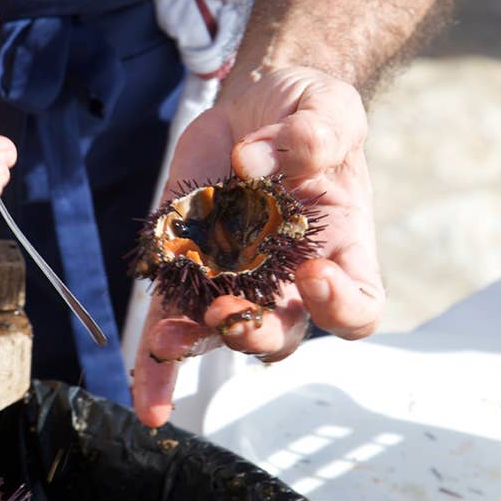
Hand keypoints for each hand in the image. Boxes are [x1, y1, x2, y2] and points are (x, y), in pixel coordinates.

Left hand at [132, 66, 384, 426]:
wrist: (260, 107)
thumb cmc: (308, 112)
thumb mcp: (328, 108)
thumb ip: (317, 131)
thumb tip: (261, 162)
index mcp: (339, 250)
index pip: (358, 306)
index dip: (340, 306)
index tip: (314, 275)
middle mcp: (288, 278)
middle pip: (283, 332)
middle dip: (256, 332)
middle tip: (231, 313)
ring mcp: (234, 276)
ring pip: (220, 333)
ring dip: (195, 346)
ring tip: (171, 342)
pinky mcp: (186, 266)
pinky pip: (170, 319)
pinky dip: (155, 359)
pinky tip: (143, 394)